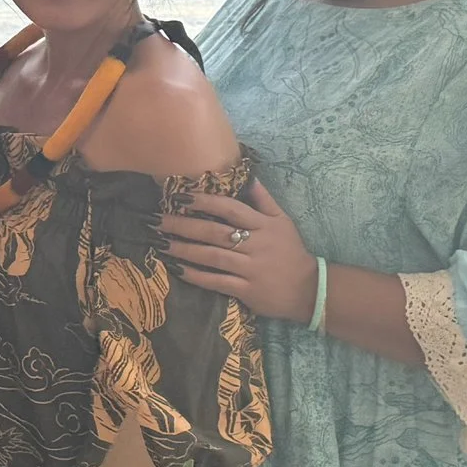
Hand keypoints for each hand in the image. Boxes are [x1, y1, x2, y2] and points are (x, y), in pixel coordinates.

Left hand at [160, 180, 319, 321]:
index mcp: (263, 225)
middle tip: (156, 220)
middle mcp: (256, 245)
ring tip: (160, 243)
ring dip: (183, 249)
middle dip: (183, 225)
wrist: (310, 289)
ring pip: (212, 256)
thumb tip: (248, 175)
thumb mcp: (282, 221)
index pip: (230, 209)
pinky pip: (216, 282)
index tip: (179, 196)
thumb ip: (263, 199)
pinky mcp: (247, 290)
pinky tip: (176, 268)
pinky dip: (195, 275)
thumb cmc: (290, 251)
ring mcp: (251, 269)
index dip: (204, 201)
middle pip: (214, 232)